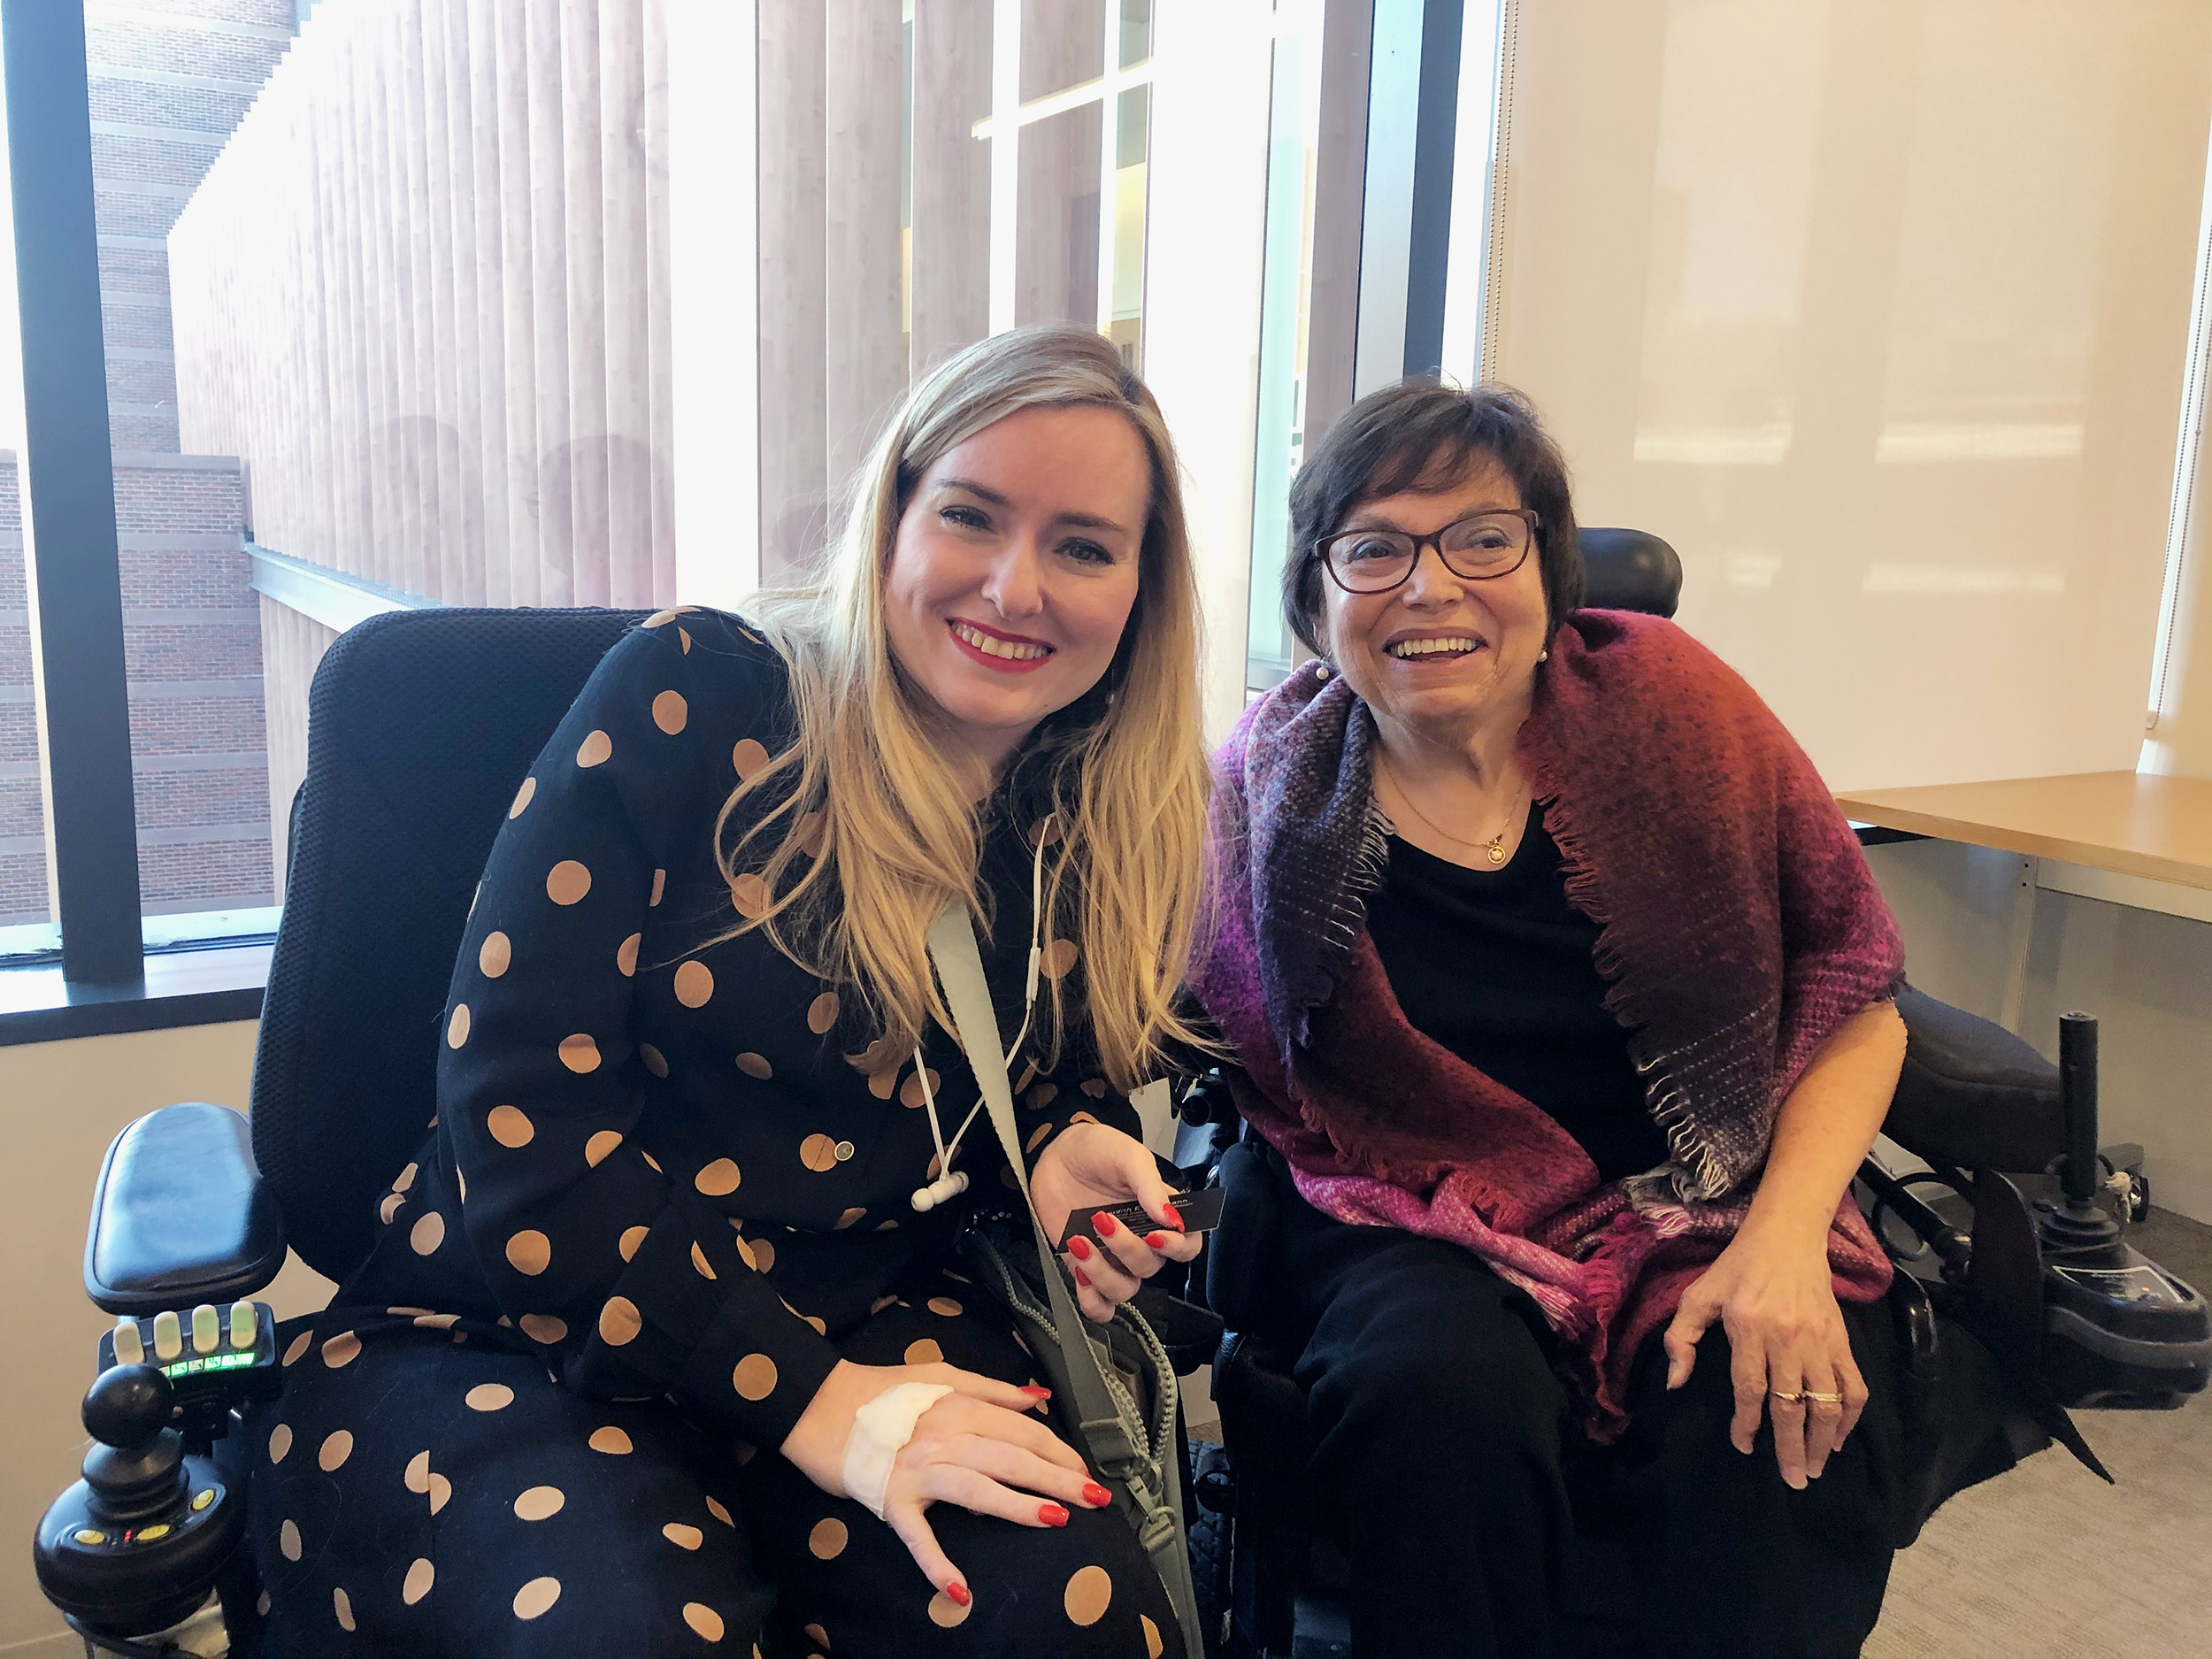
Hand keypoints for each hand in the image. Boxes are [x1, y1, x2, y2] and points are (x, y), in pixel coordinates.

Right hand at [780, 1359, 1109, 1603]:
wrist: (819, 1406)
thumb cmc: (883, 1391)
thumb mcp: (942, 1375)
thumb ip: (992, 1389)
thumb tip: (1040, 1397)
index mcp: (959, 1407)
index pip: (1021, 1431)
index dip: (1057, 1449)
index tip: (1084, 1468)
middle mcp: (944, 1438)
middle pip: (1011, 1459)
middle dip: (1057, 1478)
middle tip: (1095, 1498)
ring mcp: (918, 1472)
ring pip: (977, 1490)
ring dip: (1018, 1506)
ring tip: (1056, 1519)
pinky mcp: (891, 1502)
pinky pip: (917, 1537)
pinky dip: (936, 1563)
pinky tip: (961, 1588)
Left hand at [1028, 1122, 1204, 1322]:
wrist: (1054, 1156)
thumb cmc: (1097, 1150)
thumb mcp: (1127, 1155)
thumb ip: (1150, 1185)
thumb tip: (1173, 1220)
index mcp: (1160, 1214)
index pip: (1188, 1245)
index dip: (1179, 1248)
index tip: (1155, 1235)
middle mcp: (1141, 1241)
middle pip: (1151, 1267)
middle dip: (1127, 1248)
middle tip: (1102, 1219)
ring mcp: (1113, 1258)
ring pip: (1125, 1290)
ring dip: (1103, 1274)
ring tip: (1080, 1241)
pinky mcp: (1085, 1269)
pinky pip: (1098, 1306)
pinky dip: (1092, 1300)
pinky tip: (1080, 1274)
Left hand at [1660, 1224, 1868, 1489]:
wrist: (1787, 1237)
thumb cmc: (1737, 1268)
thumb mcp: (1698, 1294)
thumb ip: (1680, 1337)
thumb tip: (1675, 1384)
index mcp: (1749, 1328)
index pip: (1751, 1389)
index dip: (1748, 1424)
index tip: (1745, 1448)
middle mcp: (1788, 1338)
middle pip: (1791, 1405)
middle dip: (1792, 1448)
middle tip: (1793, 1480)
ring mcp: (1820, 1340)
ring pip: (1827, 1402)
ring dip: (1824, 1441)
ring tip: (1815, 1469)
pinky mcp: (1842, 1339)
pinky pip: (1854, 1385)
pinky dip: (1850, 1416)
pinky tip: (1839, 1437)